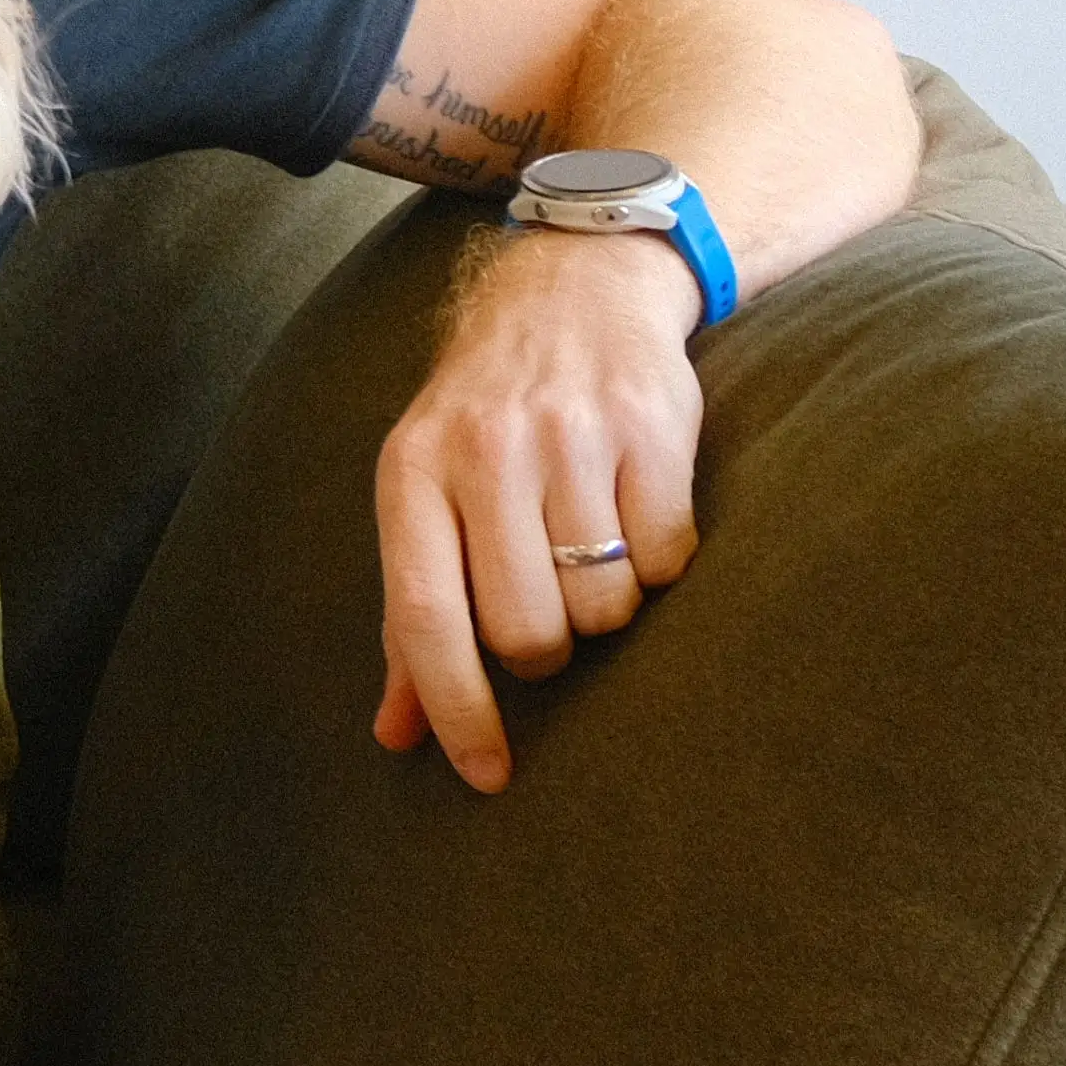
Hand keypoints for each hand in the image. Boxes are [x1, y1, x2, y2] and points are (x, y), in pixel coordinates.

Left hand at [368, 224, 703, 792]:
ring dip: (606, 606)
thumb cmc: (484, 420)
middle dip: (547, 648)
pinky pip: (668, 560)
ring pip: (604, 605)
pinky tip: (635, 511)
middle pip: (526, 629)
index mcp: (412, 472)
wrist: (570, 290)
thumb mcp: (423, 495)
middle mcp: (485, 449)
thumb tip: (398, 736)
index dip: (455, 707)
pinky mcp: (650, 427)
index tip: (487, 776)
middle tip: (550, 606)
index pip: (424, 616)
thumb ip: (411, 618)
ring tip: (591, 545)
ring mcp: (570, 435)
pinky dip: (660, 564)